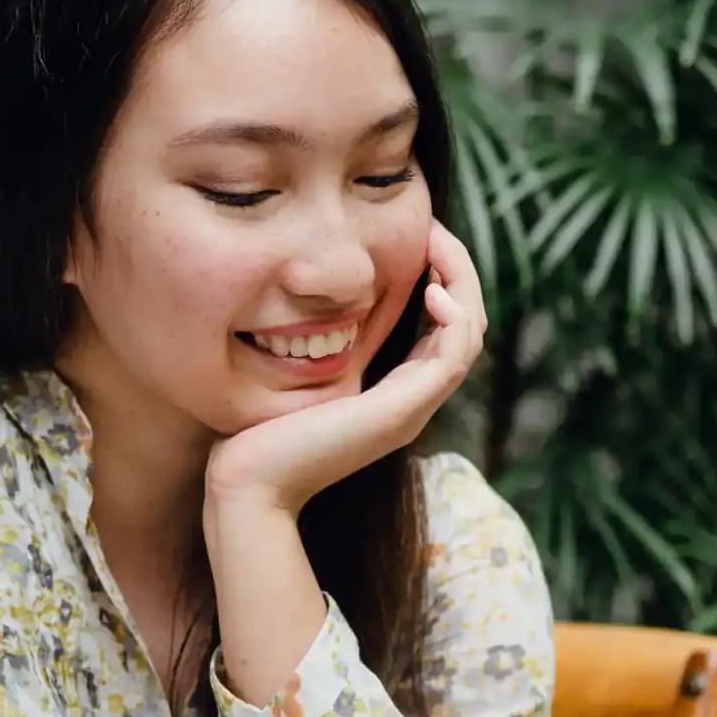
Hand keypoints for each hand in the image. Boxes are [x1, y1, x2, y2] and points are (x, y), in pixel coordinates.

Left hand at [203, 221, 487, 516]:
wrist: (248, 487)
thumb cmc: (254, 438)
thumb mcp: (291, 376)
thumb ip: (311, 347)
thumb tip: (298, 308)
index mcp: (392, 395)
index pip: (442, 328)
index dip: (440, 278)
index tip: (417, 237)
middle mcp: (410, 402)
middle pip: (465, 326)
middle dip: (456, 270)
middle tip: (432, 229)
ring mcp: (411, 409)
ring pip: (468, 335)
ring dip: (461, 283)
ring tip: (436, 245)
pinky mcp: (402, 412)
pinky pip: (454, 356)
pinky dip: (453, 317)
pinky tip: (430, 289)